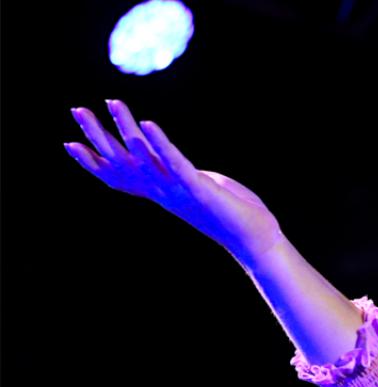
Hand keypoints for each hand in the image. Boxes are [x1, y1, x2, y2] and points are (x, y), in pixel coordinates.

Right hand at [65, 99, 283, 263]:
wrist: (256, 239)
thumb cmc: (231, 211)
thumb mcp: (198, 187)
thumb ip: (180, 173)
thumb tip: (169, 160)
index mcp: (159, 191)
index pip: (117, 178)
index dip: (92, 162)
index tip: (68, 143)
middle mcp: (162, 191)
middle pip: (121, 162)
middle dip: (97, 135)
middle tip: (76, 109)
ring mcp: (178, 190)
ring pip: (143, 157)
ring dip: (127, 128)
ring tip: (113, 102)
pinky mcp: (198, 187)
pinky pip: (175, 162)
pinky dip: (161, 143)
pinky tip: (150, 123)